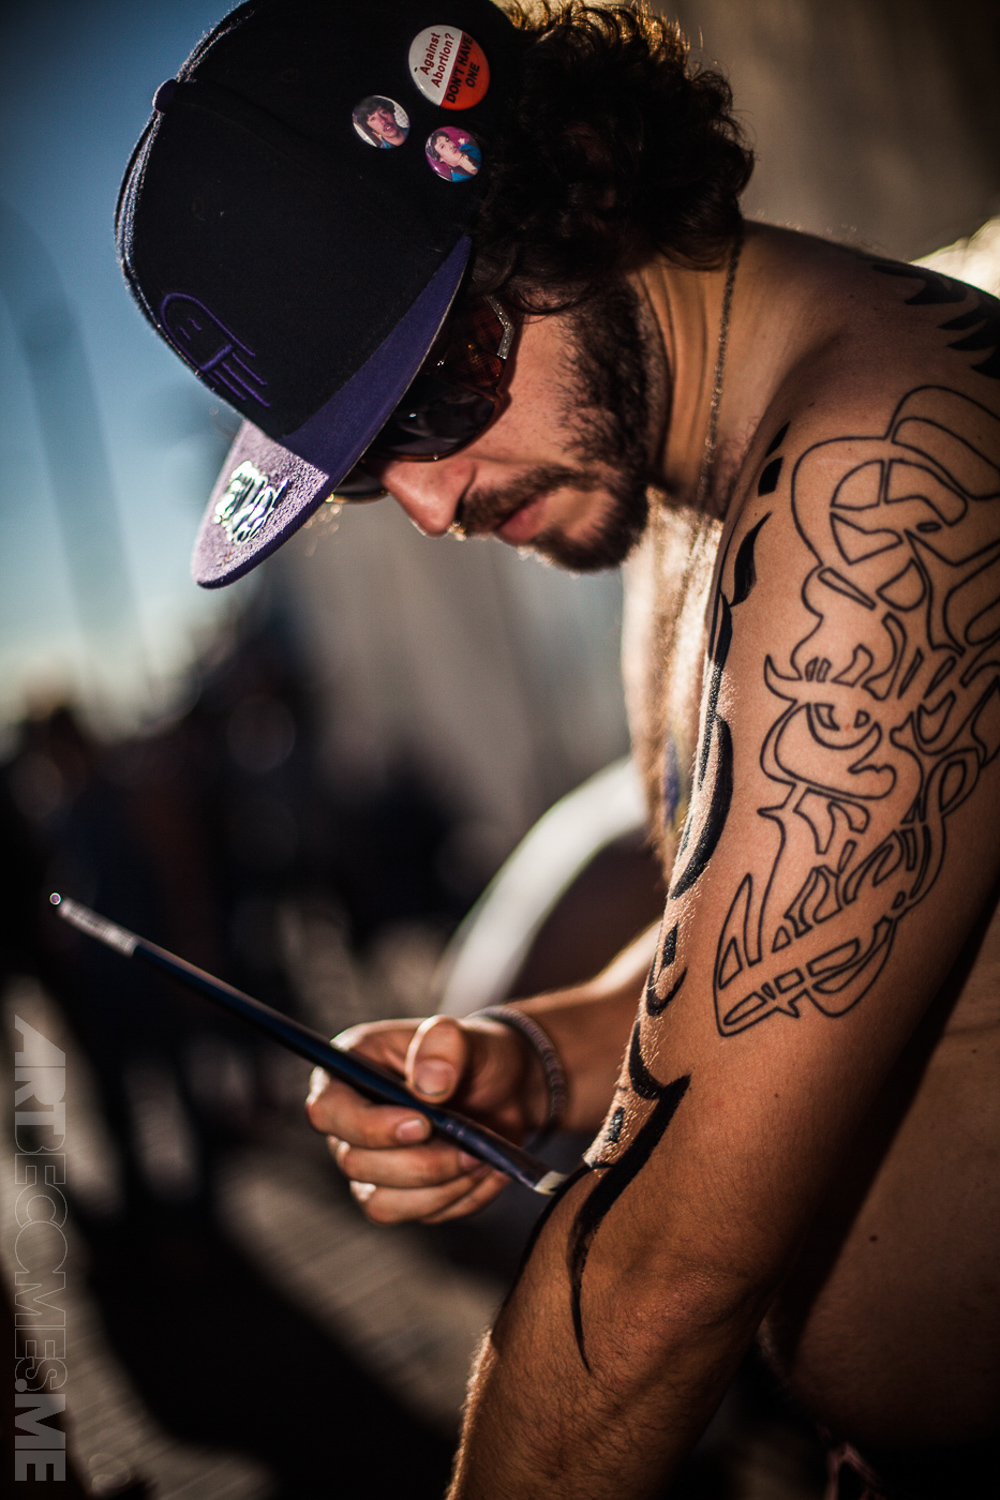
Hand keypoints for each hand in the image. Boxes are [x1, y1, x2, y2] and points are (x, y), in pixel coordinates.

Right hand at [305, 1014, 544, 1223]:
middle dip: (420, 1163)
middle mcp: (350, 1124)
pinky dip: (459, 1198)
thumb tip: (429, 1086)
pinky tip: (487, 1171)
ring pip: (382, 1204)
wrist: (504, 1088)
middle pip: (356, 1164)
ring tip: (483, 1159)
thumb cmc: (472, 1054)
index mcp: (349, 1071)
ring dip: (440, 1187)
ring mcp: (371, 1165)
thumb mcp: (464, 1036)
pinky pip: (419, 1216)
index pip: (328, 1111)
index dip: (368, 1125)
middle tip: (471, 1148)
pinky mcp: (400, 1196)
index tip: (423, 1124)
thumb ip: (443, 1045)